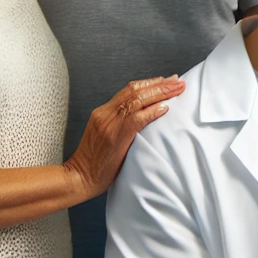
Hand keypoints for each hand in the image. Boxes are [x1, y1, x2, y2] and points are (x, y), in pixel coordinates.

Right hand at [65, 77, 185, 196]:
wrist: (80, 177)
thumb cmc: (95, 162)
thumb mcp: (106, 136)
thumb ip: (121, 124)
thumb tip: (144, 118)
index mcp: (103, 112)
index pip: (129, 90)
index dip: (149, 83)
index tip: (166, 80)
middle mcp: (105, 113)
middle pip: (135, 90)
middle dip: (159, 84)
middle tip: (177, 81)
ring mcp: (109, 123)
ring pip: (138, 99)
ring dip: (160, 92)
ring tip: (177, 89)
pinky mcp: (115, 135)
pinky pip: (137, 119)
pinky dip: (152, 111)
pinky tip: (165, 108)